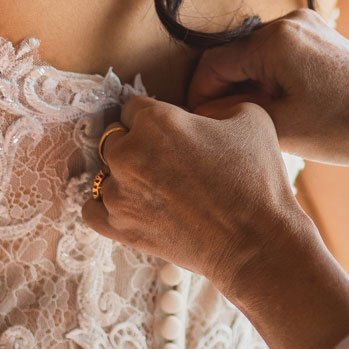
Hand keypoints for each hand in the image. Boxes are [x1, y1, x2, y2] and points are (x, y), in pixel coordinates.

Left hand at [81, 95, 318, 296]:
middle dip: (137, 146)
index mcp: (155, 120)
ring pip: (106, 174)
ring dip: (126, 178)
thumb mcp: (250, 117)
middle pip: (115, 138)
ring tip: (158, 191)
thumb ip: (214, 106)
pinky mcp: (119, 227)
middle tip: (167, 164)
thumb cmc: (257, 179)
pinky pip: (92, 209)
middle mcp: (128, 153)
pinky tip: (132, 207)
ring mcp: (119, 193)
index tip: (170, 134)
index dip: (154, 119)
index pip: (134, 108)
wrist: (257, 242)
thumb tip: (198, 116)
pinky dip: (108, 207)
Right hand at [186, 10, 348, 167]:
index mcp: (275, 39)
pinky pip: (280, 56)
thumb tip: (201, 111)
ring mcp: (310, 25)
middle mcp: (291, 21)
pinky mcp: (323, 37)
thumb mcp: (282, 128)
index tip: (201, 127)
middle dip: (226, 93)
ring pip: (256, 58)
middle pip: (234, 58)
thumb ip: (232, 114)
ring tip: (259, 124)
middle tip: (228, 131)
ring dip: (249, 88)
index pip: (212, 64)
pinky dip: (272, 81)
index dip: (200, 98)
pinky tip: (282, 111)